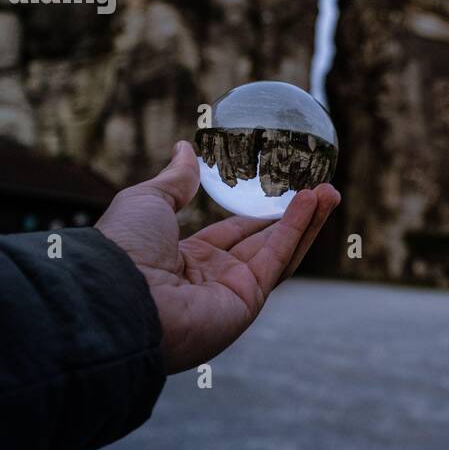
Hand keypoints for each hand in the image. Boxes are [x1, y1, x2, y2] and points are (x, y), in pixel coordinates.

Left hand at [96, 140, 339, 373]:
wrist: (119, 295)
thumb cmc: (124, 249)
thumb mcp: (147, 201)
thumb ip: (175, 180)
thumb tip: (184, 148)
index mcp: (184, 260)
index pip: (230, 234)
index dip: (257, 215)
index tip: (281, 195)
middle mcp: (212, 279)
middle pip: (263, 243)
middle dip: (293, 217)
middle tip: (319, 189)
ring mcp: (232, 292)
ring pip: (279, 251)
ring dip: (307, 221)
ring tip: (330, 191)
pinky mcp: (248, 301)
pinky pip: (278, 259)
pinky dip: (298, 229)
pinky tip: (314, 200)